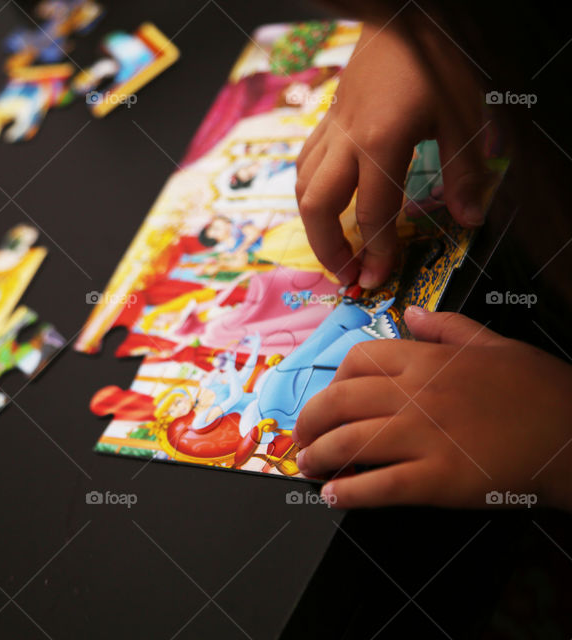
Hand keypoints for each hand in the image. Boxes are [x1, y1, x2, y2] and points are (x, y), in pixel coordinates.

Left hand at [292, 307, 571, 509]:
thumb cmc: (541, 391)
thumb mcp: (496, 344)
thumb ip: (447, 328)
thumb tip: (411, 314)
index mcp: (427, 359)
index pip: (357, 360)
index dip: (331, 382)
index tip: (327, 400)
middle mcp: (416, 394)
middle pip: (338, 402)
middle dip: (309, 422)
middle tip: (300, 439)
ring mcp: (425, 437)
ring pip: (349, 443)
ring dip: (318, 458)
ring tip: (307, 468)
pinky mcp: (439, 480)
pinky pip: (379, 486)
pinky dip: (349, 493)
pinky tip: (333, 497)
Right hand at [295, 24, 488, 287]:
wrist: (401, 14)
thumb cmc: (435, 60)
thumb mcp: (464, 114)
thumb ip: (464, 170)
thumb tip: (470, 218)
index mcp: (382, 142)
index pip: (372, 213)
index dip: (375, 251)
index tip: (378, 277)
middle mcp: (347, 141)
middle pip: (318, 207)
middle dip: (327, 248)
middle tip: (345, 272)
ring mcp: (332, 129)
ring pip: (302, 186)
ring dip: (313, 224)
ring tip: (333, 246)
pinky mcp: (327, 119)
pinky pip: (305, 163)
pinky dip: (309, 191)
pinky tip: (326, 203)